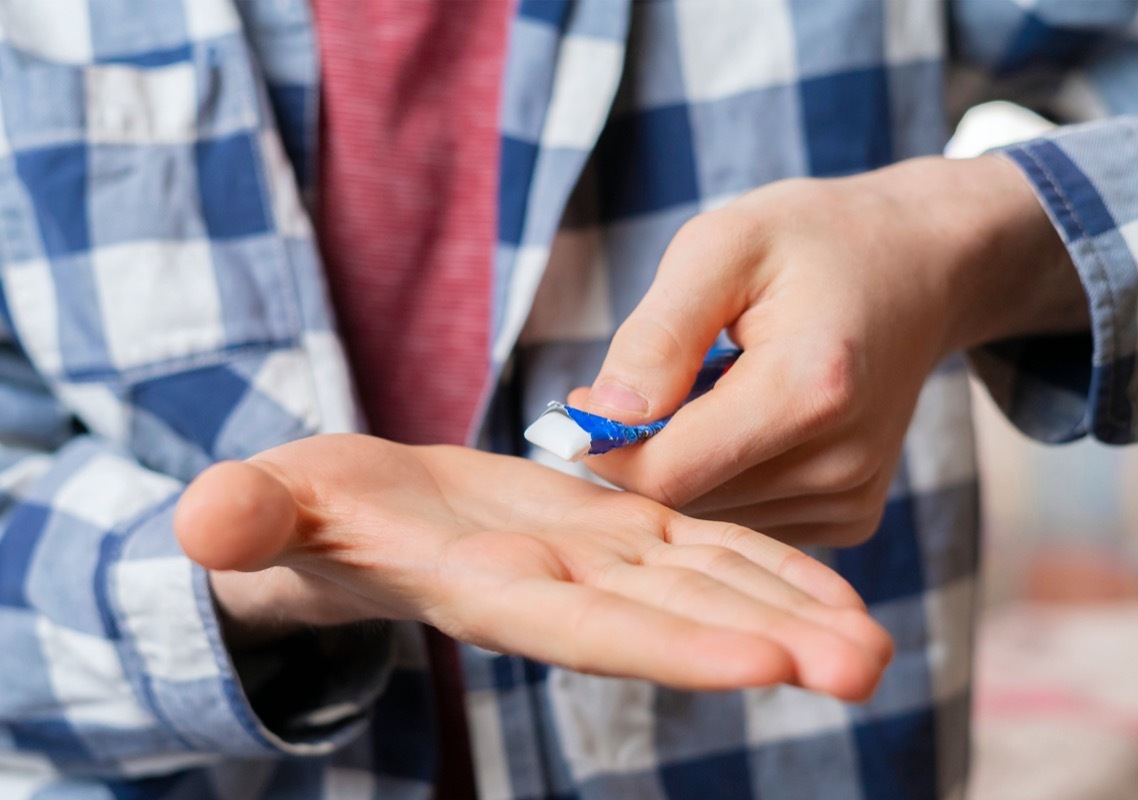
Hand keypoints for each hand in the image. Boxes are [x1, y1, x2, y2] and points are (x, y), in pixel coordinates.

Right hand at [174, 434, 891, 697]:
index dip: (673, 645)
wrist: (352, 519)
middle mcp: (560, 589)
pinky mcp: (614, 532)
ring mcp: (596, 563)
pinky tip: (830, 588)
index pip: (589, 626)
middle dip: (770, 645)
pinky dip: (766, 568)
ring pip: (708, 588)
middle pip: (675, 622)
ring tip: (875, 641)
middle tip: (872, 664)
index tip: (769, 663)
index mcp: (487, 588)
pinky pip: (703, 549)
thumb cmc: (297, 518)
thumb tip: (204, 524)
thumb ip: (248, 519)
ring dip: (794, 613)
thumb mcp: (266, 508)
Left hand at [571, 155, 1085, 545]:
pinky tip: (740, 419)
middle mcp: (841, 462)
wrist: (920, 264)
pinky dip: (723, 476)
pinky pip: (749, 518)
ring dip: (685, 463)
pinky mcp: (855, 514)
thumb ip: (657, 334)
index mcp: (808, 389)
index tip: (579, 404)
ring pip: (711, 517)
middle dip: (643, 452)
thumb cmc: (814, 241)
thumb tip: (599, 415)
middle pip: (686, 501)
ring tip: (707, 389)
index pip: (667, 474)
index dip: (605, 448)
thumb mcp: (722, 247)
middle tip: (647, 382)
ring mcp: (853, 496)